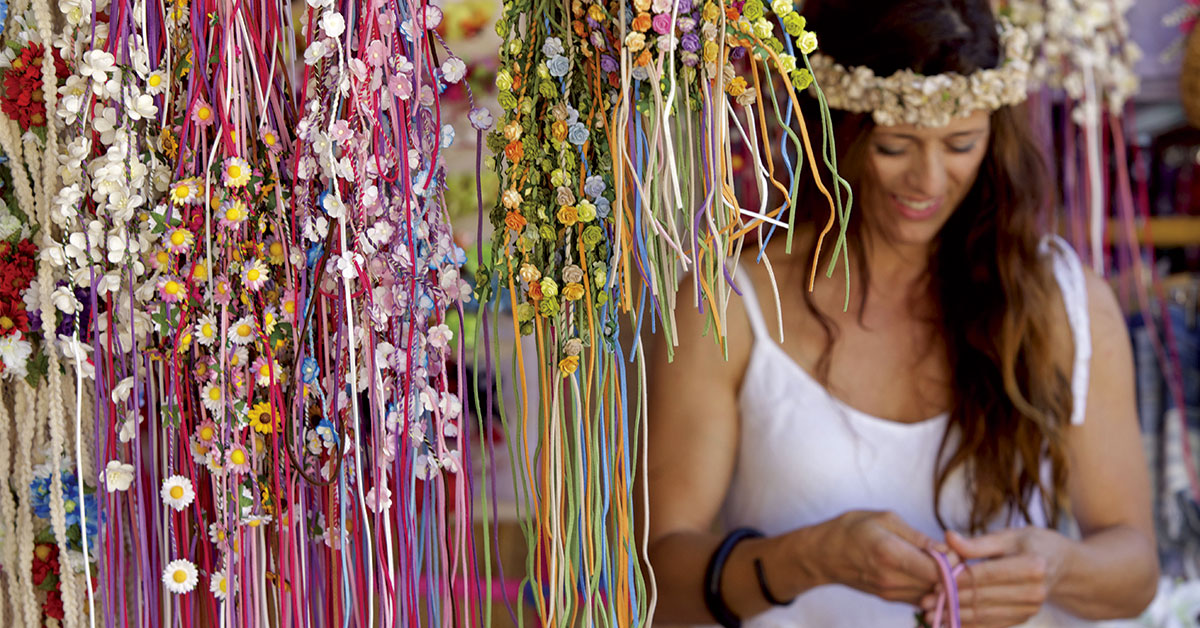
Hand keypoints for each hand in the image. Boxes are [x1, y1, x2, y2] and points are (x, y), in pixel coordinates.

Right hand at [813, 510, 945, 604]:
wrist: (823, 554)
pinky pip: (919, 598)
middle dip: (950, 572)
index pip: (937, 570)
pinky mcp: (889, 598)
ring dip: (940, 581)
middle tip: (950, 554)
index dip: (953, 562)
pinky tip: (924, 572)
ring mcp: (889, 592)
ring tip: (935, 562)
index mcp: (890, 552)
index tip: (953, 549)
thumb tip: (946, 550)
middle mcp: (891, 578)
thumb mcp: (885, 519)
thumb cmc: (852, 528)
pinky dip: (928, 588)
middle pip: (938, 584)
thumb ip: (917, 537)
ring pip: (931, 594)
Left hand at [920, 528, 1070, 627]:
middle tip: (924, 602)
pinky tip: (950, 622)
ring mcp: (1031, 608)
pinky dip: (971, 624)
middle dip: (951, 600)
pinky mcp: (1024, 618)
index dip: (957, 579)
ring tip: (930, 615)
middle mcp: (1035, 591)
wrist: (1064, 566)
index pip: (985, 575)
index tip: (933, 582)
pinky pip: (994, 624)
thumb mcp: (1009, 536)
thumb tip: (948, 538)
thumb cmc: (1033, 544)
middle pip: (984, 597)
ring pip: (986, 614)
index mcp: (1032, 565)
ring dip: (956, 616)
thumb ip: (978, 543)